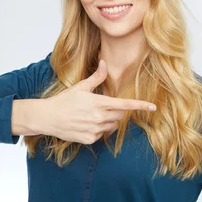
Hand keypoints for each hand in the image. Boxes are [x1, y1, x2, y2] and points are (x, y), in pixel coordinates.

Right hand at [38, 59, 155, 144]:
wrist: (48, 118)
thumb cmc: (64, 100)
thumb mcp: (81, 87)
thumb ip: (97, 77)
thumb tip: (104, 62)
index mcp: (99, 102)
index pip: (125, 105)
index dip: (140, 106)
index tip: (153, 107)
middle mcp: (99, 117)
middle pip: (120, 115)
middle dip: (116, 110)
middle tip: (102, 106)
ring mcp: (94, 130)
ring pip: (112, 126)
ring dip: (108, 121)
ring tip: (91, 115)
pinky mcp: (89, 139)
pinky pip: (102, 135)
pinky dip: (98, 130)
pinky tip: (86, 124)